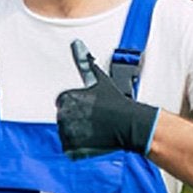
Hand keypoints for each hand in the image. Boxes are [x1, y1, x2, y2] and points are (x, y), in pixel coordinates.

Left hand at [55, 40, 160, 155]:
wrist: (130, 125)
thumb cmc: (116, 102)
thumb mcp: (99, 79)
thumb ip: (84, 62)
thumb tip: (76, 43)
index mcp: (67, 98)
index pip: (63, 102)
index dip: (78, 105)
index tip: (90, 107)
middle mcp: (64, 116)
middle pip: (64, 119)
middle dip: (77, 119)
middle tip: (95, 119)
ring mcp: (67, 134)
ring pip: (66, 134)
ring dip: (78, 132)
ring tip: (95, 128)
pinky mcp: (72, 149)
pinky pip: (69, 148)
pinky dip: (78, 147)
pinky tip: (92, 139)